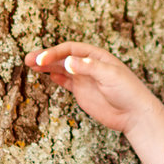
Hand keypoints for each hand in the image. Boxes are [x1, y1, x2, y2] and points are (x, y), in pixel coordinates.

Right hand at [25, 41, 163, 136]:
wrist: (134, 114)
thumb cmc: (128, 91)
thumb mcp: (110, 76)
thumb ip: (89, 68)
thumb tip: (68, 61)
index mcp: (96, 56)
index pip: (70, 50)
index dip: (54, 53)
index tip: (42, 60)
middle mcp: (88, 65)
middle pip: (62, 57)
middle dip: (45, 57)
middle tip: (28, 60)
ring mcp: (84, 78)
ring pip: (61, 68)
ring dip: (46, 66)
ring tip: (30, 64)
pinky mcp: (82, 92)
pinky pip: (65, 81)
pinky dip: (55, 77)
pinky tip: (45, 74)